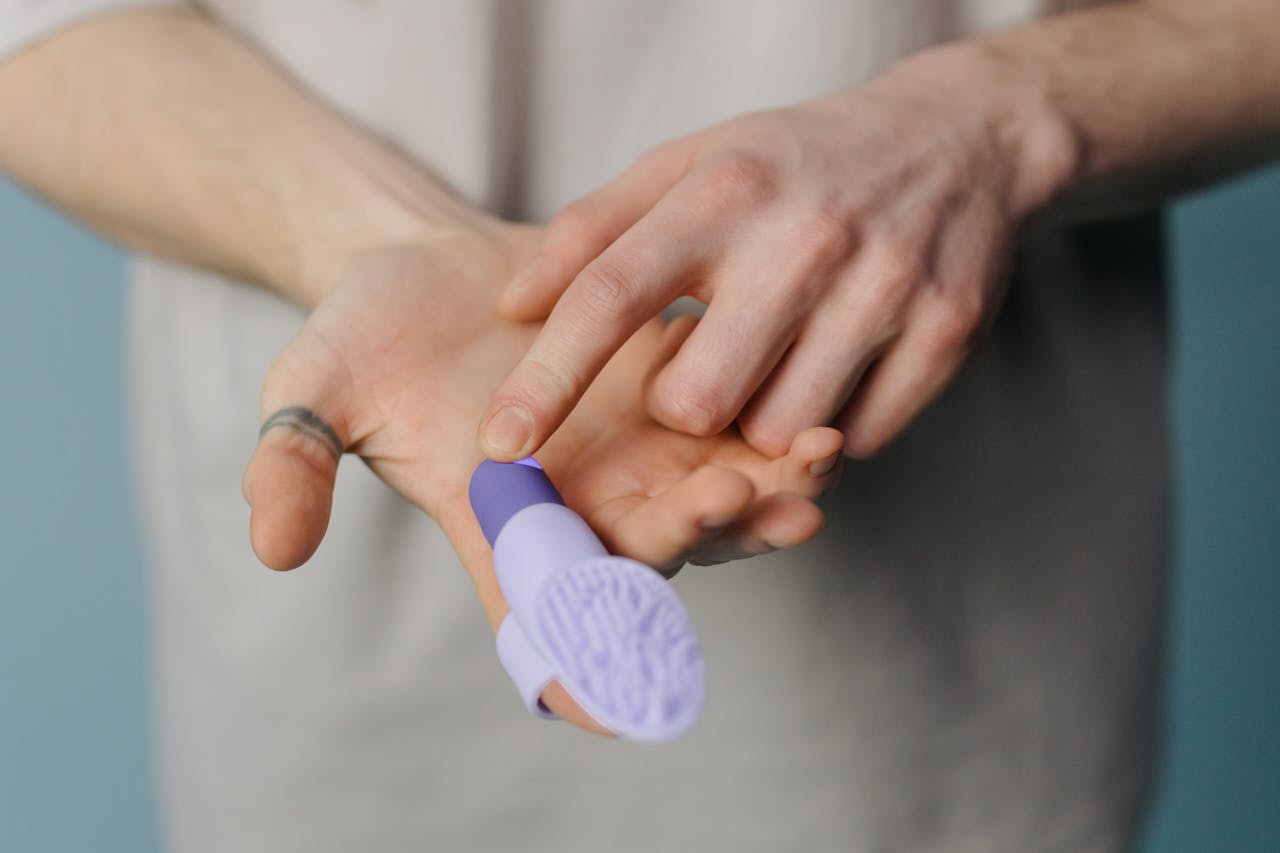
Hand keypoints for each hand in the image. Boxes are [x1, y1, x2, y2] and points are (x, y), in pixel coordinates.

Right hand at [240, 224, 844, 733]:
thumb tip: (273, 550)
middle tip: (736, 503)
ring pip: (710, 499)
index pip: (537, 612)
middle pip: (649, 551)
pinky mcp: (667, 387)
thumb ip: (294, 465)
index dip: (573, 662)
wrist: (426, 259)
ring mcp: (629, 446)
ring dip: (763, 496)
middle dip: (696, 534)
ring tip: (812, 473)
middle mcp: (576, 497)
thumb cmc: (365, 333)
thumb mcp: (310, 391)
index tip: (613, 705)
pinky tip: (824, 421)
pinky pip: (732, 424)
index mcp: (497, 520)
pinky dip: (773, 431)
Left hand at [483, 51, 1073, 458]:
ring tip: (781, 362)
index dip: (549, 380)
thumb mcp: (692, 165)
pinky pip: (860, 436)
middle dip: (685, 411)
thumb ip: (594, 231)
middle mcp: (803, 239)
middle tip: (709, 368)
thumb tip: (513, 306)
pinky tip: (840, 367)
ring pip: (782, 434)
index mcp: (723, 192)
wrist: (959, 137)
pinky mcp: (946, 331)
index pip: (611, 295)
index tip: (503, 445)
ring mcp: (883, 288)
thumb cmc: (797, 163)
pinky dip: (835, 425)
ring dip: (763, 423)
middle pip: (698, 401)